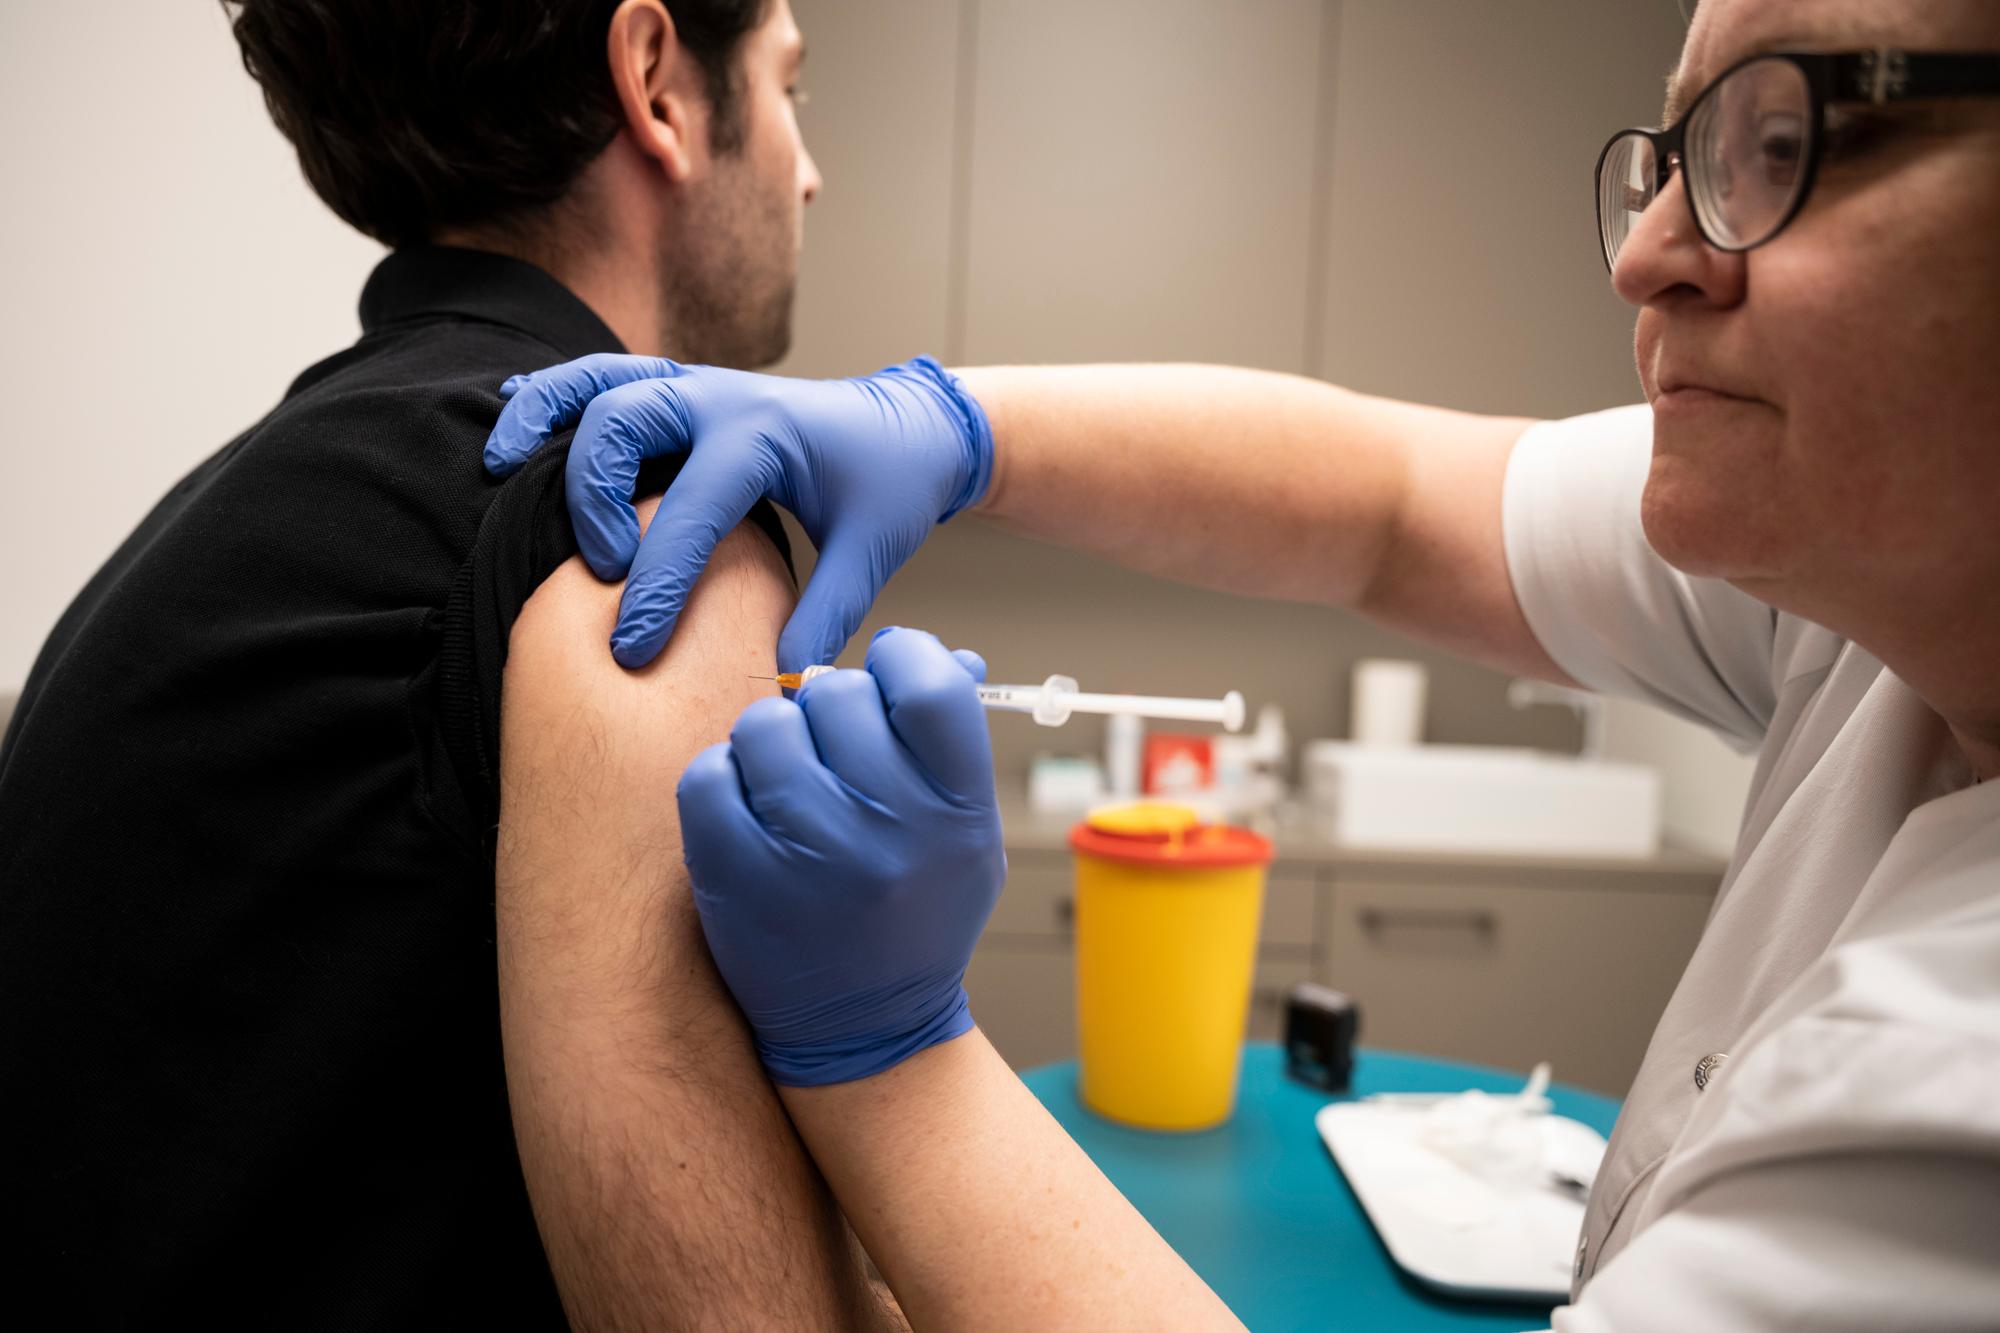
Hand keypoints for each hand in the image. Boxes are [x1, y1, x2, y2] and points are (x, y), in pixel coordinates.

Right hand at [483, 355, 993, 672]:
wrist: (907, 426)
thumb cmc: (888, 486)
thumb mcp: (872, 551)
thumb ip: (827, 614)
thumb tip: (787, 680)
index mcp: (765, 436)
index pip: (693, 512)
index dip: (657, 585)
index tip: (632, 650)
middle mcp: (721, 397)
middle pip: (623, 423)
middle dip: (596, 499)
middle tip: (603, 570)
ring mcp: (695, 384)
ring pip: (598, 382)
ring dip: (545, 418)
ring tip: (500, 467)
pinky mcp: (680, 388)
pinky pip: (602, 377)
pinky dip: (555, 394)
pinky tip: (512, 421)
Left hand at [675, 628, 1004, 1086]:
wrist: (865, 1027)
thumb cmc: (918, 914)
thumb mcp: (965, 835)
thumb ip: (954, 744)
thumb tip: (945, 654)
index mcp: (958, 810)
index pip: (929, 683)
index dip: (902, 658)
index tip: (885, 678)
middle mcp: (889, 830)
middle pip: (839, 693)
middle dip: (830, 705)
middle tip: (833, 743)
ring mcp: (808, 854)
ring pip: (765, 725)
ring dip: (771, 737)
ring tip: (788, 778)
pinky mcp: (733, 877)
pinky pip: (708, 775)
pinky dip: (722, 779)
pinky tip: (747, 807)